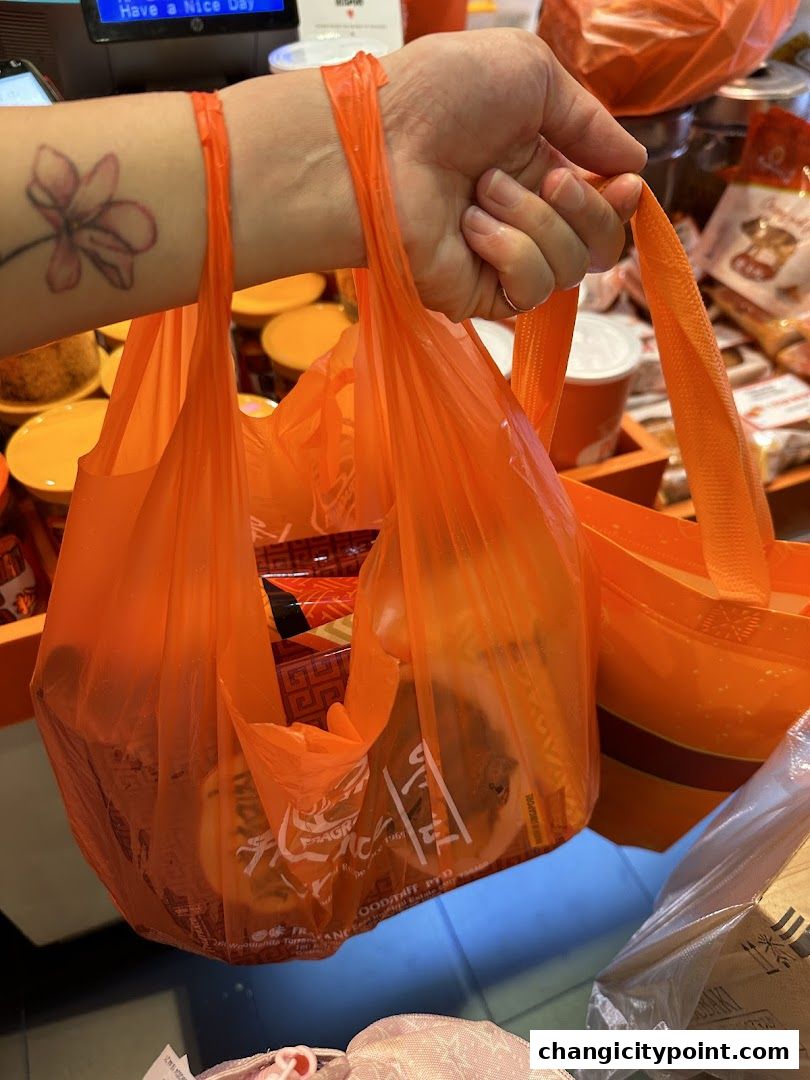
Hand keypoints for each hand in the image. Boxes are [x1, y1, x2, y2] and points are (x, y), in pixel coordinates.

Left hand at [380, 29, 645, 319]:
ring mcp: (503, 258)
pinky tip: (472, 227)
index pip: (607, 206)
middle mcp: (527, 216)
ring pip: (572, 269)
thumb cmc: (440, 96)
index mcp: (541, 166)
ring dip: (534, 220)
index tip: (619, 181)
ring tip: (482, 189)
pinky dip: (511, 253)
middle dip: (585, 207)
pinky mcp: (479, 293)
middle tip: (544, 174)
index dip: (621, 200)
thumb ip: (590, 121)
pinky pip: (530, 292)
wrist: (378, 140)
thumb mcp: (533, 76)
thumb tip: (634, 163)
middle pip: (602, 245)